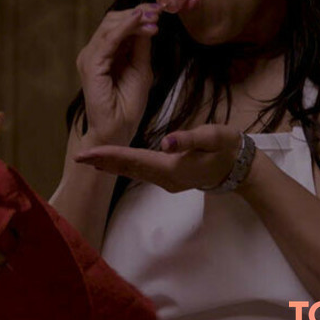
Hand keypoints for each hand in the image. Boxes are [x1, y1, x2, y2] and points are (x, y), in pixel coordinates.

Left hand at [72, 124, 241, 192]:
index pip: (134, 160)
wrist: (241, 169)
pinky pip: (140, 172)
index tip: (88, 153)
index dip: (110, 155)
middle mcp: (165, 179)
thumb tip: (166, 142)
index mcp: (172, 168)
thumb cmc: (228, 149)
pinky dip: (124, 165)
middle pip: (128, 169)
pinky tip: (114, 162)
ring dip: (111, 165)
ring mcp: (166, 182)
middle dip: (103, 162)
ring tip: (90, 159)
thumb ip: (190, 139)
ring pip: (133, 172)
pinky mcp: (169, 179)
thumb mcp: (214, 138)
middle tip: (78, 157)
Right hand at [76, 3, 161, 145]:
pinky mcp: (90, 66)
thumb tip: (148, 22)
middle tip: (159, 12)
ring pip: (110, 25)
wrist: (118, 130)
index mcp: (104, 52)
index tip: (159, 9)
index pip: (118, 24)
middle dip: (137, 12)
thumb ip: (141, 47)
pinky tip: (140, 22)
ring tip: (154, 19)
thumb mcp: (141, 68)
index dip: (138, 13)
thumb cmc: (128, 105)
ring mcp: (89, 58)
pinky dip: (125, 28)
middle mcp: (94, 52)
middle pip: (112, 20)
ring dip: (134, 19)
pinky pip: (108, 40)